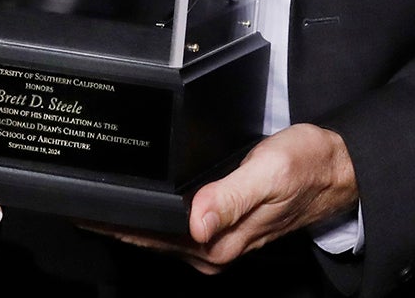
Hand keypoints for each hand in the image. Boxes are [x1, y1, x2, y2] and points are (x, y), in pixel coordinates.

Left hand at [100, 123, 356, 273]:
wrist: (339, 168)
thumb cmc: (308, 165)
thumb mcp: (270, 172)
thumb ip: (231, 196)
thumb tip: (196, 220)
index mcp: (220, 241)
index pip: (153, 236)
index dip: (116, 224)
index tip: (82, 209)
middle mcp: (215, 249)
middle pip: (150, 240)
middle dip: (115, 224)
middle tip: (76, 201)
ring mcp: (219, 242)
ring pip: (161, 236)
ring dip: (131, 222)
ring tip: (96, 203)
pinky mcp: (223, 230)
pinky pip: (176, 228)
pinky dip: (153, 218)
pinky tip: (140, 204)